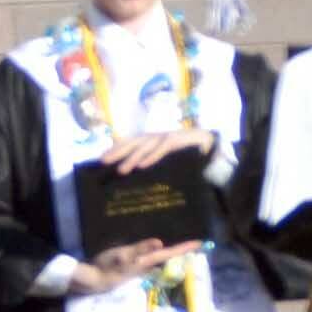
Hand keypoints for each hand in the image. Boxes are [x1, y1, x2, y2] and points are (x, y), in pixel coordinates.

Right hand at [70, 239, 200, 295]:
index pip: (170, 253)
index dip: (185, 248)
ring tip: (181, 248)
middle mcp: (147, 266)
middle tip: (195, 244)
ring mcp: (140, 269)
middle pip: (169, 258)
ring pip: (161, 261)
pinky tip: (157, 254)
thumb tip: (160, 243)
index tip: (200, 243)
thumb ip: (140, 249)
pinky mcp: (133, 269)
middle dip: (182, 252)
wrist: (93, 280)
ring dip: (172, 255)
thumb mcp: (123, 255)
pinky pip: (151, 262)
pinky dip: (159, 257)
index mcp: (147, 261)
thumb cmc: (107, 266)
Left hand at [100, 129, 214, 174]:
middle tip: (103, 162)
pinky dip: (151, 156)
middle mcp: (156, 136)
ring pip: (145, 146)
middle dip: (117, 151)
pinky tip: (142, 165)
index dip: (115, 148)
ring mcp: (167, 136)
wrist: (210, 142)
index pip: (129, 142)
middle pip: (133, 142)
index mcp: (152, 139)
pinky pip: (162, 148)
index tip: (101, 158)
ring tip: (121, 170)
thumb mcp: (167, 158)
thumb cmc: (186, 152)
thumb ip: (152, 161)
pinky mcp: (178, 140)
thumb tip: (136, 175)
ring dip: (132, 157)